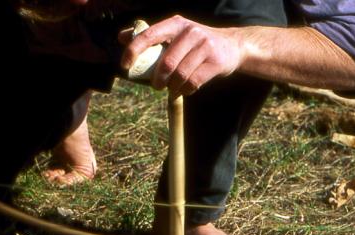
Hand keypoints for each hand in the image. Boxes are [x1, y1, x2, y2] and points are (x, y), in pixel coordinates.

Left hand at [120, 15, 242, 96]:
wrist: (233, 46)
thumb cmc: (196, 43)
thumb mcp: (175, 34)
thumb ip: (151, 36)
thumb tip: (122, 37)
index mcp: (176, 24)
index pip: (149, 35)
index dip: (134, 51)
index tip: (125, 66)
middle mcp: (191, 32)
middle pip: (166, 63)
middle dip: (158, 80)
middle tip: (157, 86)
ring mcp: (205, 46)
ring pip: (180, 75)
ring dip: (173, 88)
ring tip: (172, 89)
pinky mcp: (215, 62)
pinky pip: (193, 83)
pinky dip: (185, 91)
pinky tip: (185, 90)